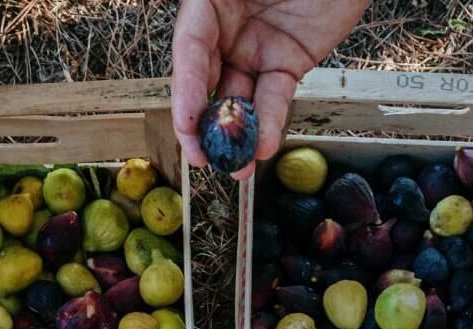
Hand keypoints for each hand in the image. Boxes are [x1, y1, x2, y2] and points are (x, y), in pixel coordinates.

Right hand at [171, 0, 368, 176]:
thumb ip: (222, 3)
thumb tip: (198, 38)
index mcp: (209, 2)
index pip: (189, 51)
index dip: (186, 90)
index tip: (187, 124)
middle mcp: (227, 29)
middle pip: (207, 83)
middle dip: (203, 126)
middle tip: (205, 159)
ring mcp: (256, 49)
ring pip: (240, 100)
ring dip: (237, 138)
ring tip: (238, 169)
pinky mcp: (287, 64)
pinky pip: (274, 99)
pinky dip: (269, 125)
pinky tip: (264, 146)